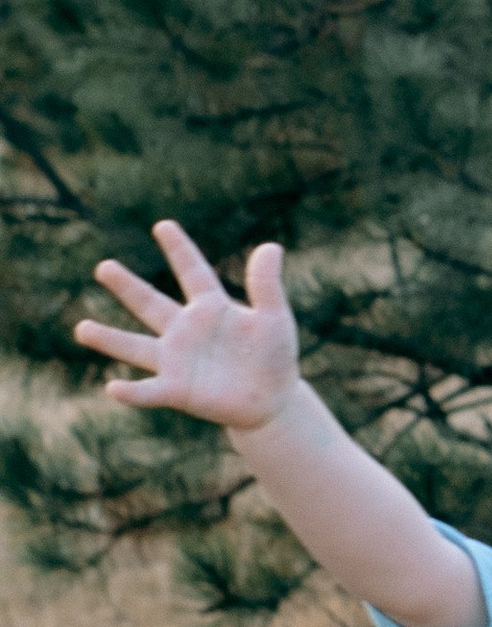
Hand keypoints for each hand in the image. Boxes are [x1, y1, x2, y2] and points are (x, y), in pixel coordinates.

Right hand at [76, 223, 301, 429]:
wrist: (272, 401)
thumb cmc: (273, 356)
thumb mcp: (275, 318)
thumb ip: (267, 286)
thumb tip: (271, 246)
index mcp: (211, 308)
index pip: (193, 272)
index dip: (180, 250)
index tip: (163, 225)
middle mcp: (185, 331)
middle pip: (150, 304)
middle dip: (127, 286)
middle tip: (104, 267)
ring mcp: (177, 361)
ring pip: (136, 347)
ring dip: (109, 339)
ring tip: (81, 328)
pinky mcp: (177, 390)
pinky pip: (149, 391)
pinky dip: (131, 392)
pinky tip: (112, 387)